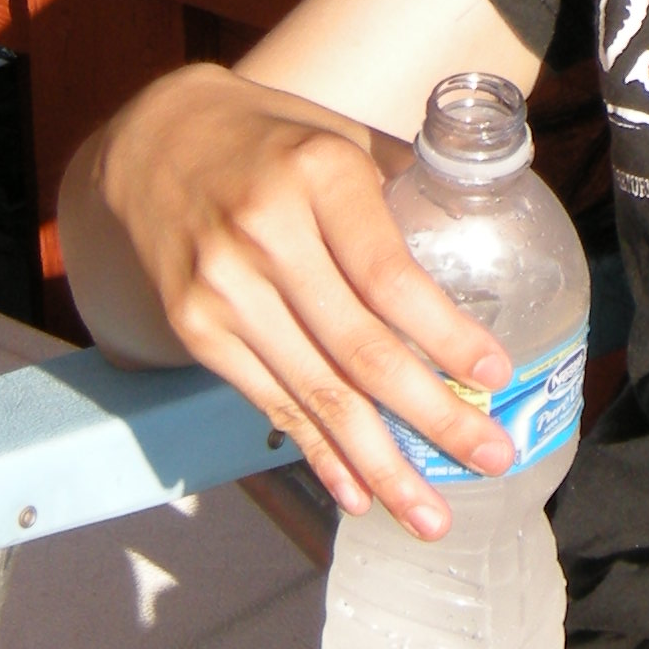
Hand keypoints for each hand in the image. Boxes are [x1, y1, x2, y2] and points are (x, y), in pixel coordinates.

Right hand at [89, 64, 516, 526]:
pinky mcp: (195, 330)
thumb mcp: (340, 134)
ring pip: (316, 393)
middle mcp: (266, 235)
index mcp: (319, 176)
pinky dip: (319, 454)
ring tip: (432, 513)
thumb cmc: (274, 140)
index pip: (389, 274)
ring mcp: (223, 289)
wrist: (153, 144)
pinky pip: (271, 403)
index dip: (444, 333)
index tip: (495, 373)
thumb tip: (485, 237)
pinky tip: (359, 493)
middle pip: (360, 349)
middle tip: (492, 456)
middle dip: (433, 415)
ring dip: (380, 464)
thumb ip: (405, 182)